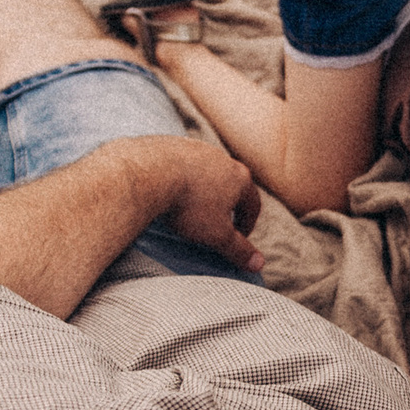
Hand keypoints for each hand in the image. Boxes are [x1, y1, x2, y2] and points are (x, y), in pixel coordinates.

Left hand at [133, 136, 265, 273]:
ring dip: (203, 189)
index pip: (252, 203)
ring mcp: (196, 149)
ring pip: (206, 172)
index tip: (239, 236)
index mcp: (239, 178)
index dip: (248, 223)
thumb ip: (239, 249)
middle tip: (217, 222)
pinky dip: (180, 178)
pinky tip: (169, 190)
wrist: (150, 173)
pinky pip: (181, 164)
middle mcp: (221, 159)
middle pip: (231, 184)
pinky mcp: (172, 144)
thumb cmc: (187, 205)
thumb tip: (259, 264)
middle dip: (226, 204)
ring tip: (191, 206)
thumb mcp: (217, 235)